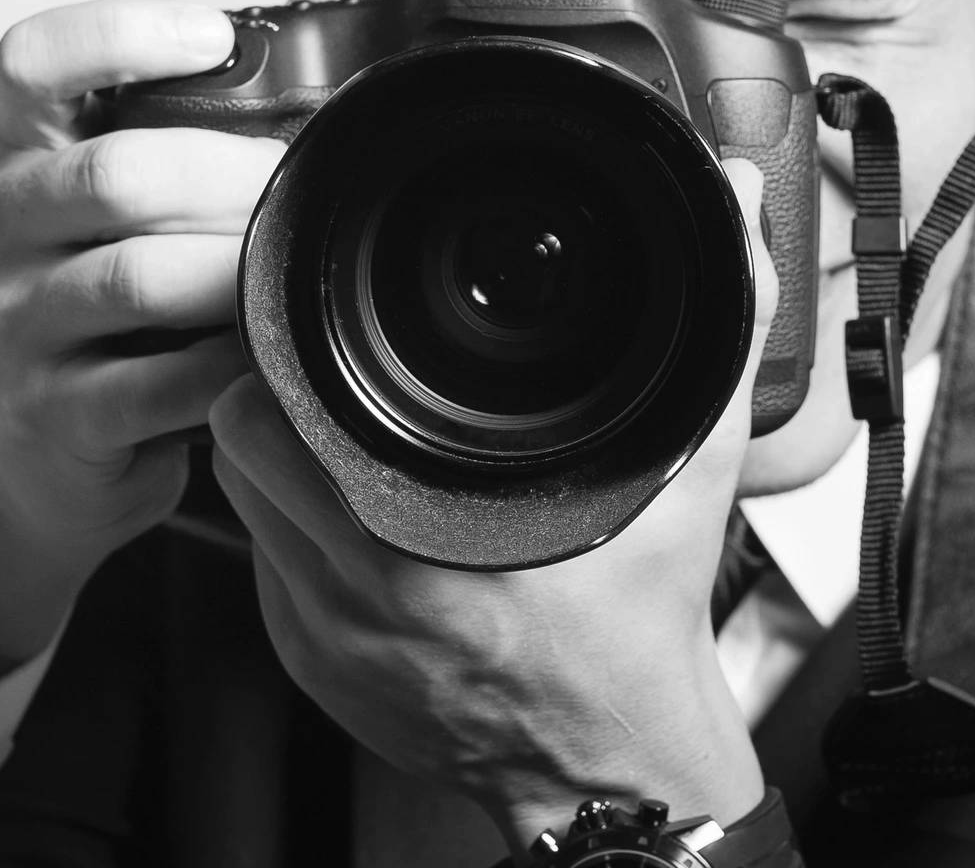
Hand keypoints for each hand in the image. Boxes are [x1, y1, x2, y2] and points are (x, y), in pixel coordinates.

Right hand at [0, 0, 403, 698]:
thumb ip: (261, 71)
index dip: (120, 36)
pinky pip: (151, 384)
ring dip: (237, 269)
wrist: (57, 449)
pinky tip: (272, 352)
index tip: (217, 37)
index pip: (32, 58)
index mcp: (22, 140)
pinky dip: (226, 364)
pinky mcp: (48, 411)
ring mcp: (12, 318)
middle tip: (317, 180)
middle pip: (114, 174)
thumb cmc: (135, 274)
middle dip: (235, 175)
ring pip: (132, 278)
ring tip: (302, 262)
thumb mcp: (172, 170)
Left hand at [211, 159, 776, 855]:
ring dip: (272, 454)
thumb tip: (735, 204)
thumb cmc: (643, 625)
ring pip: (239, 499)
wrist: (615, 770)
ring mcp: (322, 637)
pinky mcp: (308, 667)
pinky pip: (258, 563)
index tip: (319, 322)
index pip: (275, 407)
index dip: (285, 349)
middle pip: (240, 441)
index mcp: (424, 544)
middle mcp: (355, 593)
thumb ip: (720, 328)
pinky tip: (345, 510)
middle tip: (322, 370)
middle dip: (271, 391)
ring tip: (333, 432)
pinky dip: (285, 524)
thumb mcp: (689, 470)